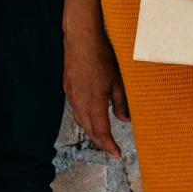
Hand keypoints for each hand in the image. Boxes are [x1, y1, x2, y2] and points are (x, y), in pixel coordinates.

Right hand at [63, 24, 129, 157]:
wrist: (81, 37)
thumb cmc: (102, 55)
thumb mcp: (117, 79)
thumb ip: (121, 101)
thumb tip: (124, 120)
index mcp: (93, 102)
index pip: (101, 131)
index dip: (109, 145)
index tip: (117, 154)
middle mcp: (79, 102)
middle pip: (89, 129)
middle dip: (100, 141)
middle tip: (111, 149)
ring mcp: (71, 95)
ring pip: (81, 120)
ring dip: (92, 130)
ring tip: (102, 136)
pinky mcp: (68, 87)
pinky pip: (76, 109)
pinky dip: (84, 118)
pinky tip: (91, 116)